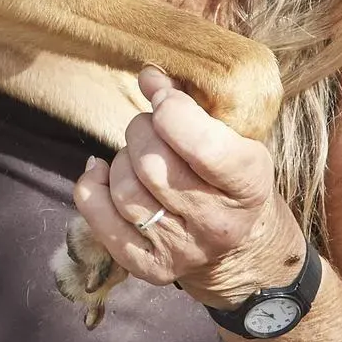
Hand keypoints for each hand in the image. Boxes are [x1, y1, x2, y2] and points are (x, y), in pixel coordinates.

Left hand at [73, 65, 307, 309]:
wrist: (240, 244)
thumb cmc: (230, 175)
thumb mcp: (233, 136)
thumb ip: (192, 103)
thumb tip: (148, 75)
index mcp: (248, 186)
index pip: (204, 146)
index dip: (173, 111)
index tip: (164, 98)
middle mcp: (215, 224)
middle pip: (153, 164)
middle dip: (142, 130)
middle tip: (151, 127)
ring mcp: (180, 250)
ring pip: (124, 188)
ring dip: (122, 159)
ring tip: (140, 155)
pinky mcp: (146, 266)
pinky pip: (97, 215)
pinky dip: (93, 185)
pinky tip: (107, 173)